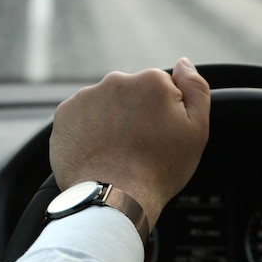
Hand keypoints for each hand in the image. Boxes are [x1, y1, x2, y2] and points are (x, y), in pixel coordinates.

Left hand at [50, 58, 209, 229]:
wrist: (114, 198)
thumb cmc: (159, 169)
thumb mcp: (196, 130)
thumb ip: (196, 88)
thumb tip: (183, 63)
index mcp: (150, 81)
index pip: (160, 89)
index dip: (163, 114)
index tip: (160, 137)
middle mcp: (116, 80)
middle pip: (131, 95)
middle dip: (135, 114)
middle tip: (139, 147)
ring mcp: (86, 97)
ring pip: (105, 105)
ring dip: (110, 121)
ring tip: (116, 152)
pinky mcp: (64, 114)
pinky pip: (81, 117)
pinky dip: (88, 130)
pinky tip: (98, 152)